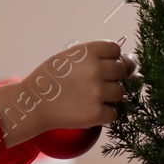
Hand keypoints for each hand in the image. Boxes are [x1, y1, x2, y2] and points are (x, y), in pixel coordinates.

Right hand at [0, 40, 136, 147]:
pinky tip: (89, 110)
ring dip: (110, 96)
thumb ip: (96, 57)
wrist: (32, 104)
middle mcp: (95, 70)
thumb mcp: (70, 58)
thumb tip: (131, 63)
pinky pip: (114, 113)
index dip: (110, 58)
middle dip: (113, 76)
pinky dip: (105, 114)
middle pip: (122, 70)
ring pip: (121, 92)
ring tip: (90, 97)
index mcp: (88, 52)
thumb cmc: (51, 79)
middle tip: (95, 83)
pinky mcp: (96, 114)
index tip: (99, 66)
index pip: (116, 50)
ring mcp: (97, 92)